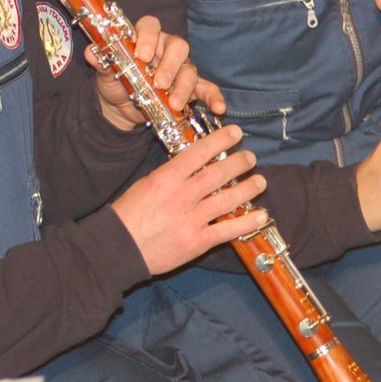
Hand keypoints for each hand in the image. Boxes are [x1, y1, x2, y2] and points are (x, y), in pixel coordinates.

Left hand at [91, 14, 225, 131]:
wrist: (120, 108)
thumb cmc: (115, 82)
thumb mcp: (105, 73)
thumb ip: (101, 61)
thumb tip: (92, 52)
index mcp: (145, 39)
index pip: (151, 25)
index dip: (148, 37)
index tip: (142, 55)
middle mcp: (165, 50)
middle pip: (177, 46)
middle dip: (170, 65)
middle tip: (159, 83)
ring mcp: (180, 68)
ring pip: (190, 70)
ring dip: (183, 87)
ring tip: (174, 104)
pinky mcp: (190, 88)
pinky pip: (207, 89)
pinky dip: (214, 97)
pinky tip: (218, 107)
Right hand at [111, 124, 268, 274]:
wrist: (119, 248)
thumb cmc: (127, 215)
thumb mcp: (144, 185)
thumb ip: (168, 176)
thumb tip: (190, 166)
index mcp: (165, 179)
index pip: (198, 154)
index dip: (220, 141)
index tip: (235, 133)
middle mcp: (181, 197)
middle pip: (217, 175)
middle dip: (239, 163)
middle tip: (250, 157)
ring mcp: (191, 220)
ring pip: (227, 200)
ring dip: (248, 189)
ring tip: (260, 181)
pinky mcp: (197, 242)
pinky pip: (228, 231)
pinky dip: (247, 222)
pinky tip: (261, 216)